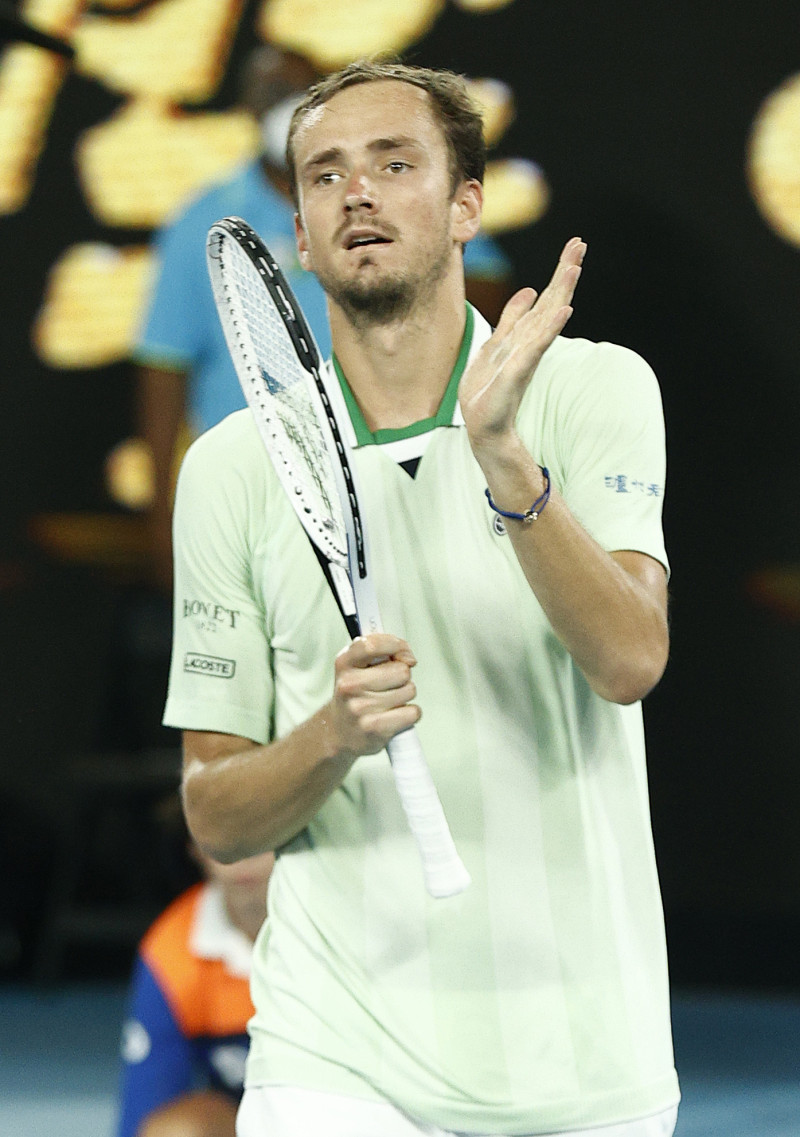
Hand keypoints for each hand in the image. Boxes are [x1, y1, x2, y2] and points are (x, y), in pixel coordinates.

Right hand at [328, 634, 420, 758]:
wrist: (339, 731)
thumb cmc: (355, 694)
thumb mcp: (356, 666)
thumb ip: (379, 651)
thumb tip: (408, 657)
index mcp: (344, 663)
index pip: (374, 645)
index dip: (397, 646)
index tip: (405, 655)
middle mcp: (349, 685)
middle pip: (401, 671)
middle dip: (402, 676)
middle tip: (389, 685)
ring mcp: (361, 708)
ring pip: (410, 690)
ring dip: (405, 695)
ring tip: (388, 701)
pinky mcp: (375, 729)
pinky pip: (413, 712)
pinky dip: (410, 713)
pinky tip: (395, 715)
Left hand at [459, 237, 585, 453]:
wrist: (485, 426)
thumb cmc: (490, 389)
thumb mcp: (495, 344)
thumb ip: (511, 320)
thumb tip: (527, 291)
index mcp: (525, 335)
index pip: (546, 297)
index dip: (559, 272)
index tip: (575, 244)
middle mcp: (530, 342)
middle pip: (551, 301)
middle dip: (564, 272)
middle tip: (580, 244)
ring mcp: (527, 356)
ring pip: (547, 318)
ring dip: (561, 292)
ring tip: (574, 268)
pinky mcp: (519, 371)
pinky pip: (537, 346)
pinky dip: (550, 328)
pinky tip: (565, 312)